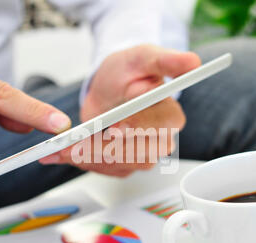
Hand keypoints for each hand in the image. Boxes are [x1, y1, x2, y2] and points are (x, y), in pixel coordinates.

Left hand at [40, 45, 200, 176]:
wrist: (109, 88)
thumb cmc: (128, 72)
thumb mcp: (143, 58)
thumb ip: (166, 60)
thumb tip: (192, 61)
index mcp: (170, 115)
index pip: (161, 127)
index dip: (139, 128)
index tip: (116, 126)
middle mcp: (160, 140)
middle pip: (138, 153)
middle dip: (105, 148)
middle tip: (77, 142)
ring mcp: (143, 155)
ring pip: (120, 164)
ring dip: (90, 157)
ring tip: (63, 148)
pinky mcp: (125, 164)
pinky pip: (106, 170)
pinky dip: (84, 162)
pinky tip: (67, 153)